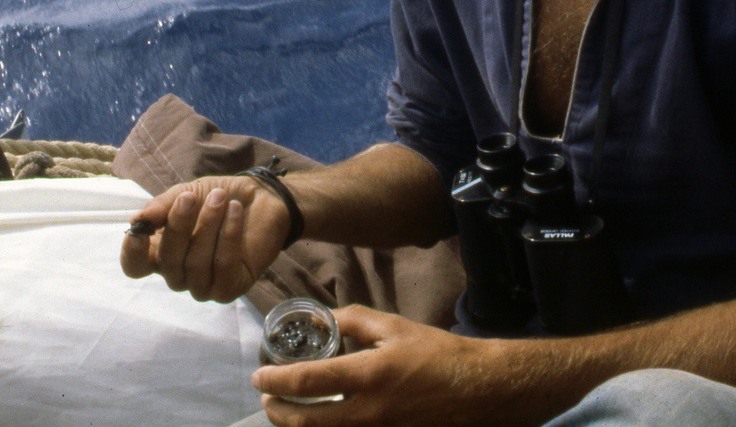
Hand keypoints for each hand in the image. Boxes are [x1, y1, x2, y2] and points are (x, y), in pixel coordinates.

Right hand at [120, 176, 289, 301]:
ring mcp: (202, 285)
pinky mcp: (228, 288)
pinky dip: (228, 235)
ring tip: (221, 198)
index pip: (135, 266)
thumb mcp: (188, 192)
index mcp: (161, 252)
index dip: (132, 253)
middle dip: (178, 226)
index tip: (139, 232)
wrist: (263, 198)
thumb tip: (137, 220)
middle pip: (167, 262)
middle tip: (191, 197)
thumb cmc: (220, 198)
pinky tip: (234, 212)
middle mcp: (178, 274)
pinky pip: (223, 266)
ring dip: (208, 225)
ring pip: (196, 264)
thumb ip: (163, 206)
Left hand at [252, 306, 552, 426]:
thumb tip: (326, 319)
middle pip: (306, 423)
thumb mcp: (395, 326)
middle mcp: (368, 412)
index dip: (275, 380)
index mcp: (369, 376)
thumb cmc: (436, 354)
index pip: (308, 382)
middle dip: (277, 412)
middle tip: (266, 399)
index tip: (259, 376)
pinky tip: (319, 421)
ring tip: (286, 412)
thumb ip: (355, 321)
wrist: (477, 389)